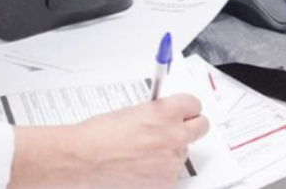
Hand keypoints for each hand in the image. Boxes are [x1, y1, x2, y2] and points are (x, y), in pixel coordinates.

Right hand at [9, 94, 209, 188]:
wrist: (84, 159)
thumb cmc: (100, 134)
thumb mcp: (135, 111)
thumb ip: (158, 112)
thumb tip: (167, 114)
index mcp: (167, 112)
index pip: (194, 104)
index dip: (186, 107)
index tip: (183, 110)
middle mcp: (175, 136)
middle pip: (202, 126)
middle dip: (190, 126)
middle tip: (177, 128)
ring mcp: (172, 161)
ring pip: (184, 151)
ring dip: (171, 150)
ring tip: (145, 151)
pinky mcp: (165, 182)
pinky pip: (171, 172)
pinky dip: (160, 170)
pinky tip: (142, 165)